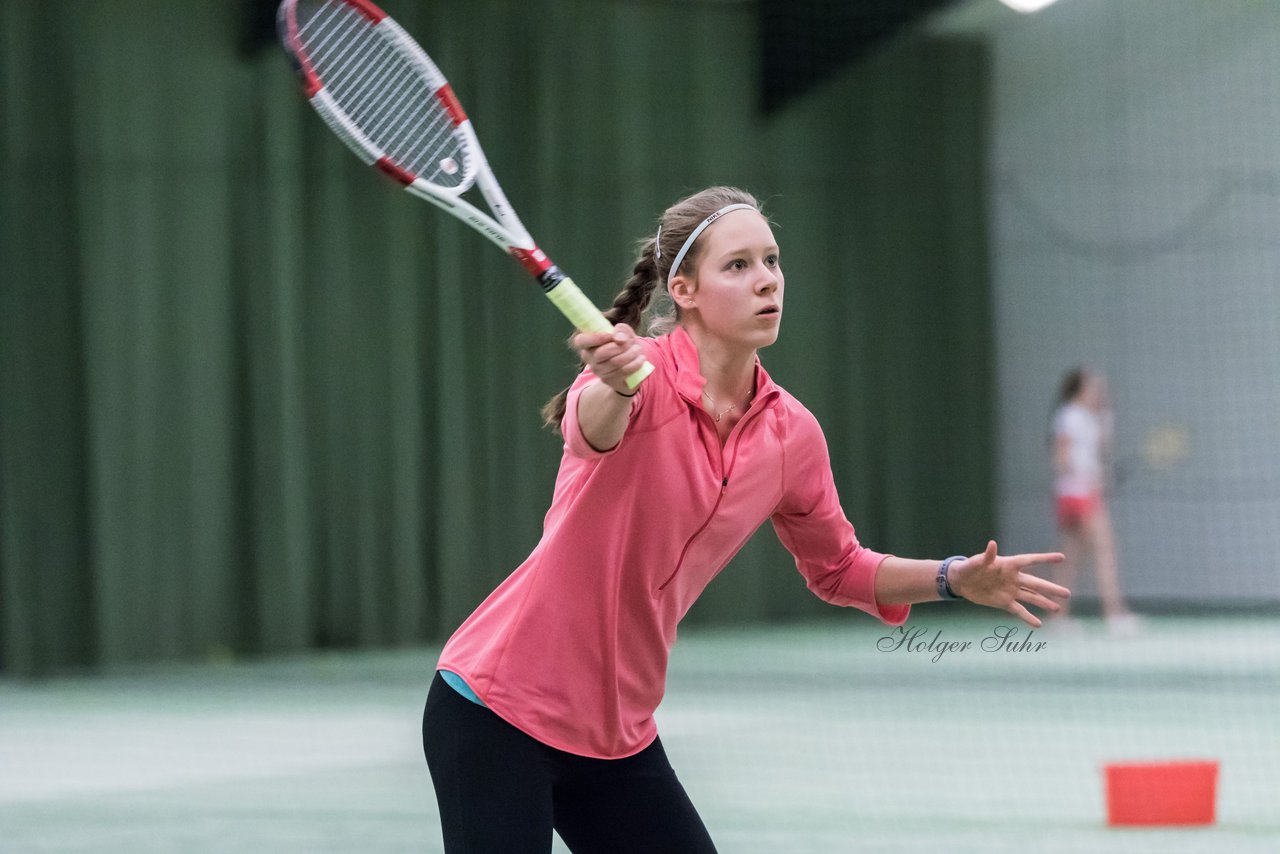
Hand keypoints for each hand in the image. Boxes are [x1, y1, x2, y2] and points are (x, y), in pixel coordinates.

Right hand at [572, 323, 646, 394]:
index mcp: (588, 344)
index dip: (595, 338)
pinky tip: (641, 358)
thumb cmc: (623, 346)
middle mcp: (590, 359)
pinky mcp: (610, 381)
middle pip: (601, 353)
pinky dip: (635, 363)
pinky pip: (623, 371)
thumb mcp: (624, 333)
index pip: (580, 341)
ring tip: (638, 349)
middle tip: (630, 342)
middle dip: (620, 346)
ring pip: (615, 362)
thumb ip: (621, 330)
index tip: (610, 335)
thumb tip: (619, 338)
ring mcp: (599, 371)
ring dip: (631, 353)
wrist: (630, 367)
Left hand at [949, 541, 1068, 627]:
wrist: (961, 582)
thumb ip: (986, 556)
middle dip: (1051, 589)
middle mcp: (1013, 578)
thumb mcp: (975, 562)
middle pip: (1036, 583)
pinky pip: (1018, 610)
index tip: (1061, 558)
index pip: (1030, 561)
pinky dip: (1028, 617)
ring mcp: (1010, 591)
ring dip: (1044, 603)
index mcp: (1008, 565)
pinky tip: (1038, 624)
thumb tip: (992, 544)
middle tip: (1068, 594)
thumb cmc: (969, 568)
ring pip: (1031, 597)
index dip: (1045, 559)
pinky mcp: (1004, 602)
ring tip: (1058, 609)